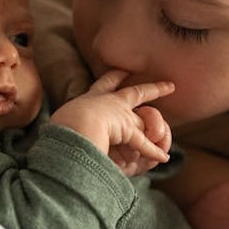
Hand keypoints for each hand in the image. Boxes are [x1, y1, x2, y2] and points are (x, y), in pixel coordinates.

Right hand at [50, 70, 172, 174]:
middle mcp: (107, 102)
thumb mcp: (63, 124)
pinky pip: (143, 143)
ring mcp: (120, 115)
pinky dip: (153, 151)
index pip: (102, 85)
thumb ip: (67, 126)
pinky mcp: (128, 130)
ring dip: (158, 123)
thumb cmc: (61, 127)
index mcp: (88, 100)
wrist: (71, 127)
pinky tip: (163, 157)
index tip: (120, 71)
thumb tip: (62, 133)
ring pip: (147, 115)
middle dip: (152, 88)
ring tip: (168, 131)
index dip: (112, 78)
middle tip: (167, 85)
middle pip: (133, 92)